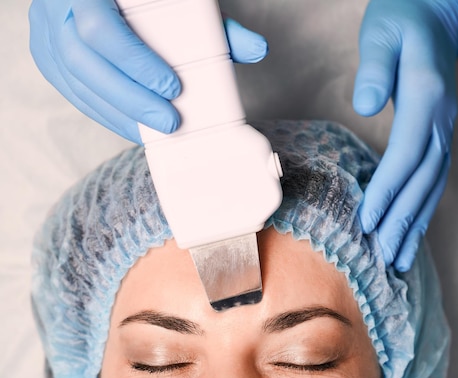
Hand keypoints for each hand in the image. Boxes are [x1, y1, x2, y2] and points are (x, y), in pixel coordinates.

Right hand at [29, 0, 267, 143]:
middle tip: (170, 123)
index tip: (173, 88)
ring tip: (155, 132)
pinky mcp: (48, 58)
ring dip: (119, 115)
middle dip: (130, 100)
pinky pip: (75, 94)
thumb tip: (257, 50)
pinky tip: (134, 126)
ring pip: (76, 85)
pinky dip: (107, 113)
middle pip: (83, 64)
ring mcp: (46, 35)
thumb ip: (213, 23)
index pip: (100, 30)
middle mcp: (56, 10)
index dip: (134, 63)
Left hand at [353, 0, 457, 270]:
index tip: (367, 221)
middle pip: (422, 179)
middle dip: (401, 221)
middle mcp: (440, 119)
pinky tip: (411, 233)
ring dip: (415, 225)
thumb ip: (375, 67)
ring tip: (399, 260)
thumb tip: (367, 106)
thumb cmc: (402, 21)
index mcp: (425, 95)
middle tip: (383, 257)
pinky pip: (433, 180)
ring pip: (432, 186)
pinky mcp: (439, 137)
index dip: (387, 190)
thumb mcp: (383, 33)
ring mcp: (444, 130)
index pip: (406, 153)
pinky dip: (422, 210)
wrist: (436, 14)